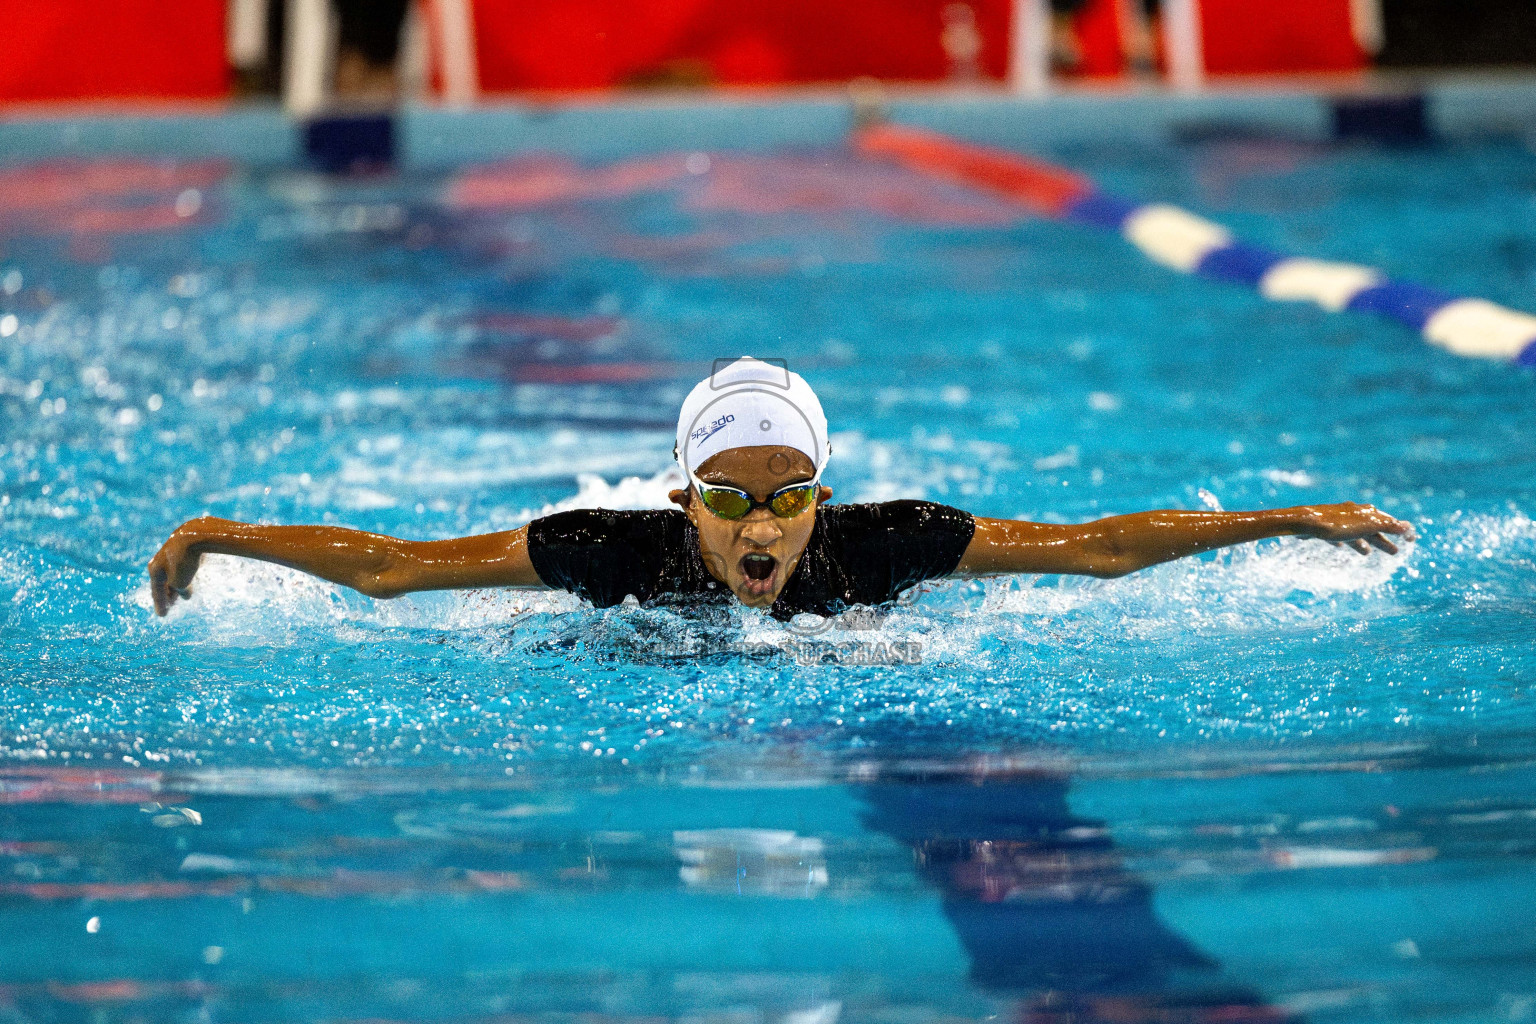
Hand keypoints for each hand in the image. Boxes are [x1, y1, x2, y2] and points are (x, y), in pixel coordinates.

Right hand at [147, 521, 208, 615]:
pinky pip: (184, 564)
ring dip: (177, 584)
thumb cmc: (185, 561)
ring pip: (174, 572)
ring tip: (183, 595)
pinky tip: (191, 578)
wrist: (196, 536)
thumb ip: (180, 590)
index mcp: (154, 569)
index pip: (157, 591)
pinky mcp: (185, 547)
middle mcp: (160, 560)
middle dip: (168, 594)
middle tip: (170, 605)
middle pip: (164, 581)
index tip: (162, 616)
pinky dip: (185, 574)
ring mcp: (172, 552)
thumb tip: (184, 594)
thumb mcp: (180, 582)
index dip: (160, 604)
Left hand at [1294, 502, 1415, 555]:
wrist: (1305, 522)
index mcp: (1365, 512)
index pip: (1387, 521)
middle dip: (1383, 540)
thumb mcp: (1366, 527)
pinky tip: (1340, 547)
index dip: (1400, 529)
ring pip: (1354, 533)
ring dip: (1364, 542)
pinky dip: (1342, 541)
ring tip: (1368, 554)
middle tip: (1395, 552)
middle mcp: (1352, 513)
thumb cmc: (1337, 525)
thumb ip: (1386, 526)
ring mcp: (1337, 519)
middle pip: (1371, 529)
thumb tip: (1408, 526)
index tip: (1411, 539)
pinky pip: (1335, 535)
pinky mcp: (1322, 528)